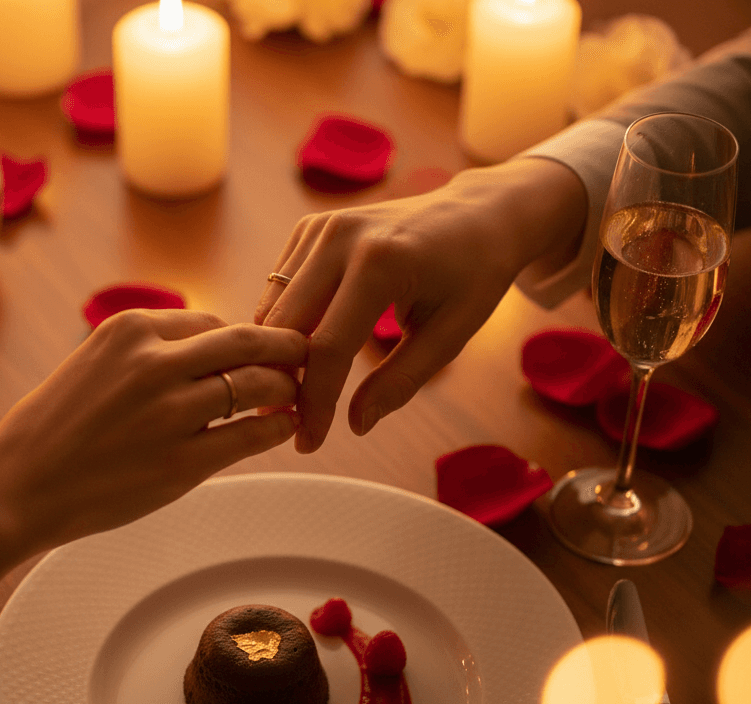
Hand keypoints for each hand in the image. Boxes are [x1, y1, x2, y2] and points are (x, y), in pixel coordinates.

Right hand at [0, 309, 306, 602]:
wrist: (17, 486)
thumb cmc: (54, 429)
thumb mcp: (95, 363)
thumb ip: (148, 352)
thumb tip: (209, 351)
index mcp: (131, 330)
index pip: (212, 321)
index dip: (244, 336)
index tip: (262, 347)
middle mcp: (154, 363)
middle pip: (247, 340)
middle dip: (286, 345)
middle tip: (305, 354)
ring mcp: (170, 413)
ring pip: (257, 384)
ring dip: (285, 388)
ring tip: (293, 396)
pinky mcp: (181, 462)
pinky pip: (251, 436)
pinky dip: (276, 428)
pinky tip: (282, 429)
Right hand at [255, 158, 586, 452]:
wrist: (477, 215)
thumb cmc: (474, 277)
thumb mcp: (450, 335)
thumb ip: (401, 380)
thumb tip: (356, 425)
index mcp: (381, 262)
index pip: (328, 347)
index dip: (315, 402)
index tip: (311, 442)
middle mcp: (341, 237)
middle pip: (286, 327)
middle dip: (283, 382)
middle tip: (292, 426)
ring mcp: (321, 226)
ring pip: (273, 308)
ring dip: (276, 355)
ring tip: (295, 396)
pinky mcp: (311, 227)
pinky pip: (279, 287)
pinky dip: (283, 324)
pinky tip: (302, 353)